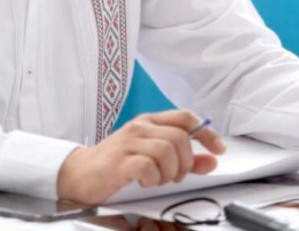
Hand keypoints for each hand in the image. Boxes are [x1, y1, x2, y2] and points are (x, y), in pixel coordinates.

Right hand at [56, 110, 224, 204]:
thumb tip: (211, 160)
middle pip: (180, 137)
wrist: (79, 173)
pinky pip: (148, 167)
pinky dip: (152, 179)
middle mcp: (139, 128)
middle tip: (176, 176)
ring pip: (167, 151)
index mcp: (148, 122)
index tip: (218, 150)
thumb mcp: (152, 157)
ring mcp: (128, 143)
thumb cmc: (115, 163)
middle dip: (185, 162)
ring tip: (157, 179)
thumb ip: (183, 159)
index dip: (206, 133)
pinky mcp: (120, 161)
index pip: (185, 118)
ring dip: (169, 172)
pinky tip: (144, 181)